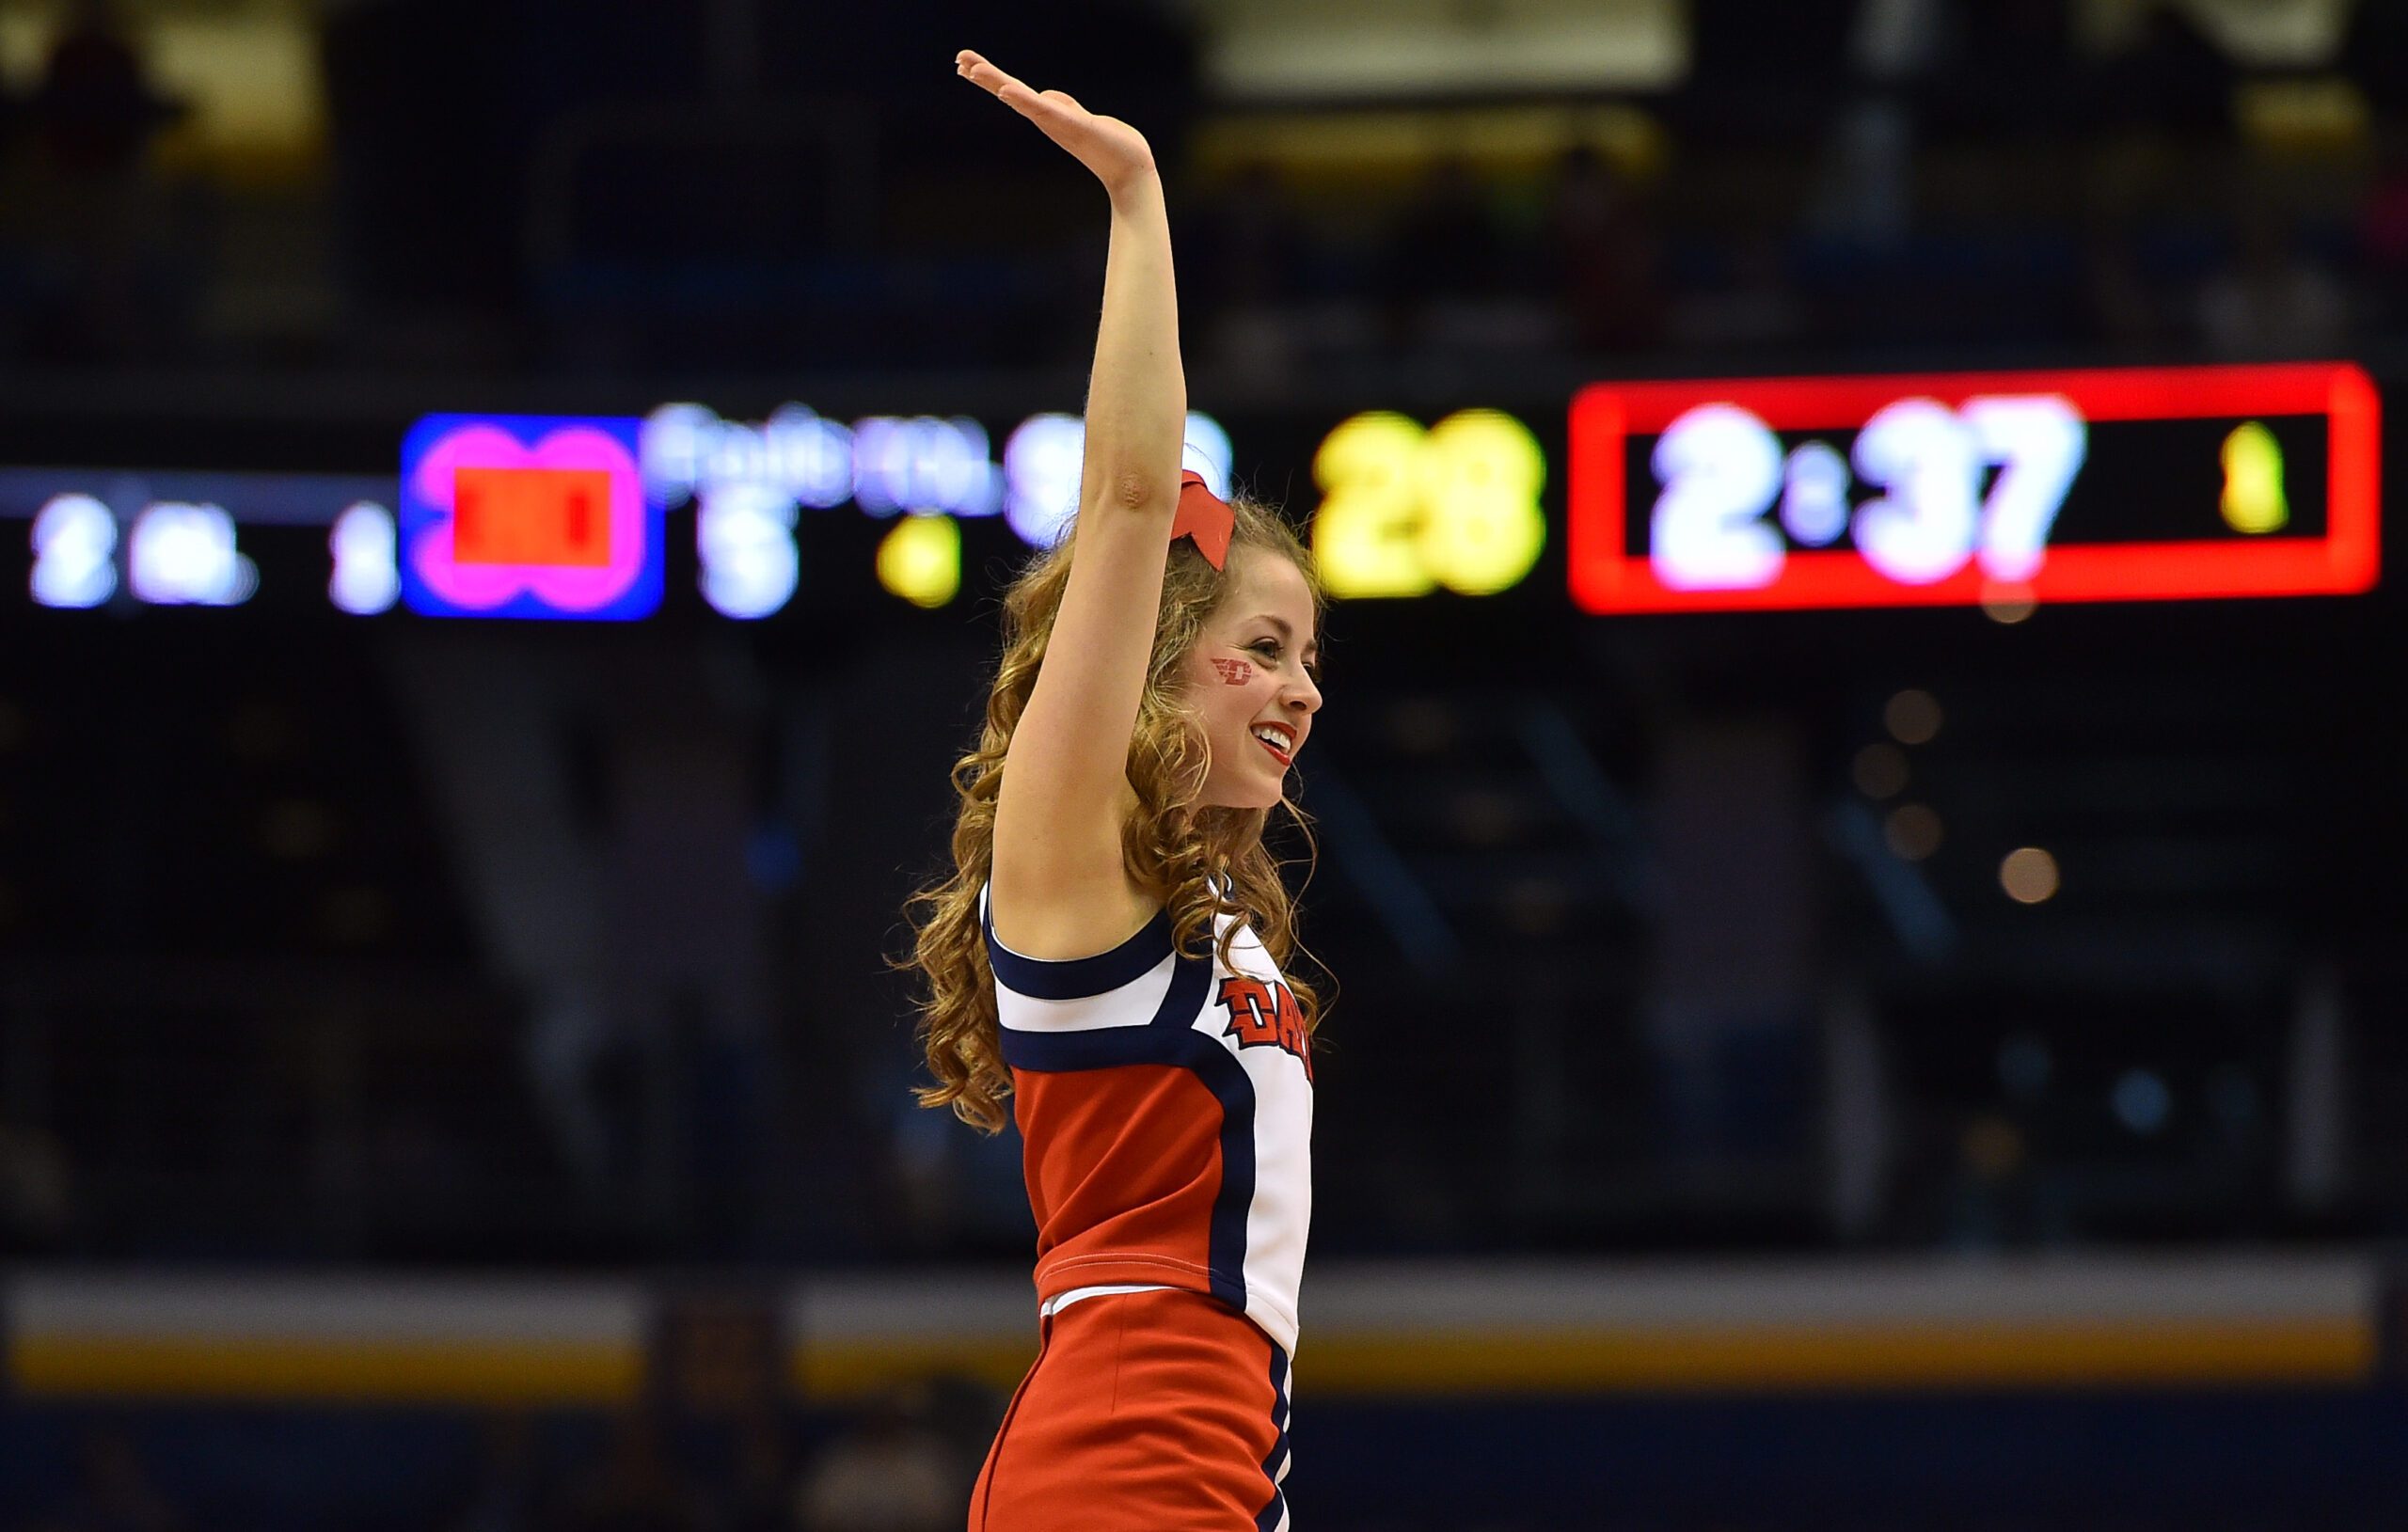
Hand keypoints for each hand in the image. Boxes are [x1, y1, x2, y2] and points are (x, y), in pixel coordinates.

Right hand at [956, 49, 1156, 197]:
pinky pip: (1046, 111)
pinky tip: (1007, 91)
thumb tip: (1046, 97)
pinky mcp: (1075, 126)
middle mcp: (1048, 119)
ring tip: (973, 70)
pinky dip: (1025, 101)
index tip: (964, 63)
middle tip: (958, 60)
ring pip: (1022, 99)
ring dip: (997, 83)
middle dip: (985, 76)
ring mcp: (1059, 123)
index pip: (1014, 90)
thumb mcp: (1082, 118)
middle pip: (1011, 92)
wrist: (1132, 169)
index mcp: (1049, 114)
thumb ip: (1064, 107)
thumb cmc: (1110, 145)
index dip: (990, 77)